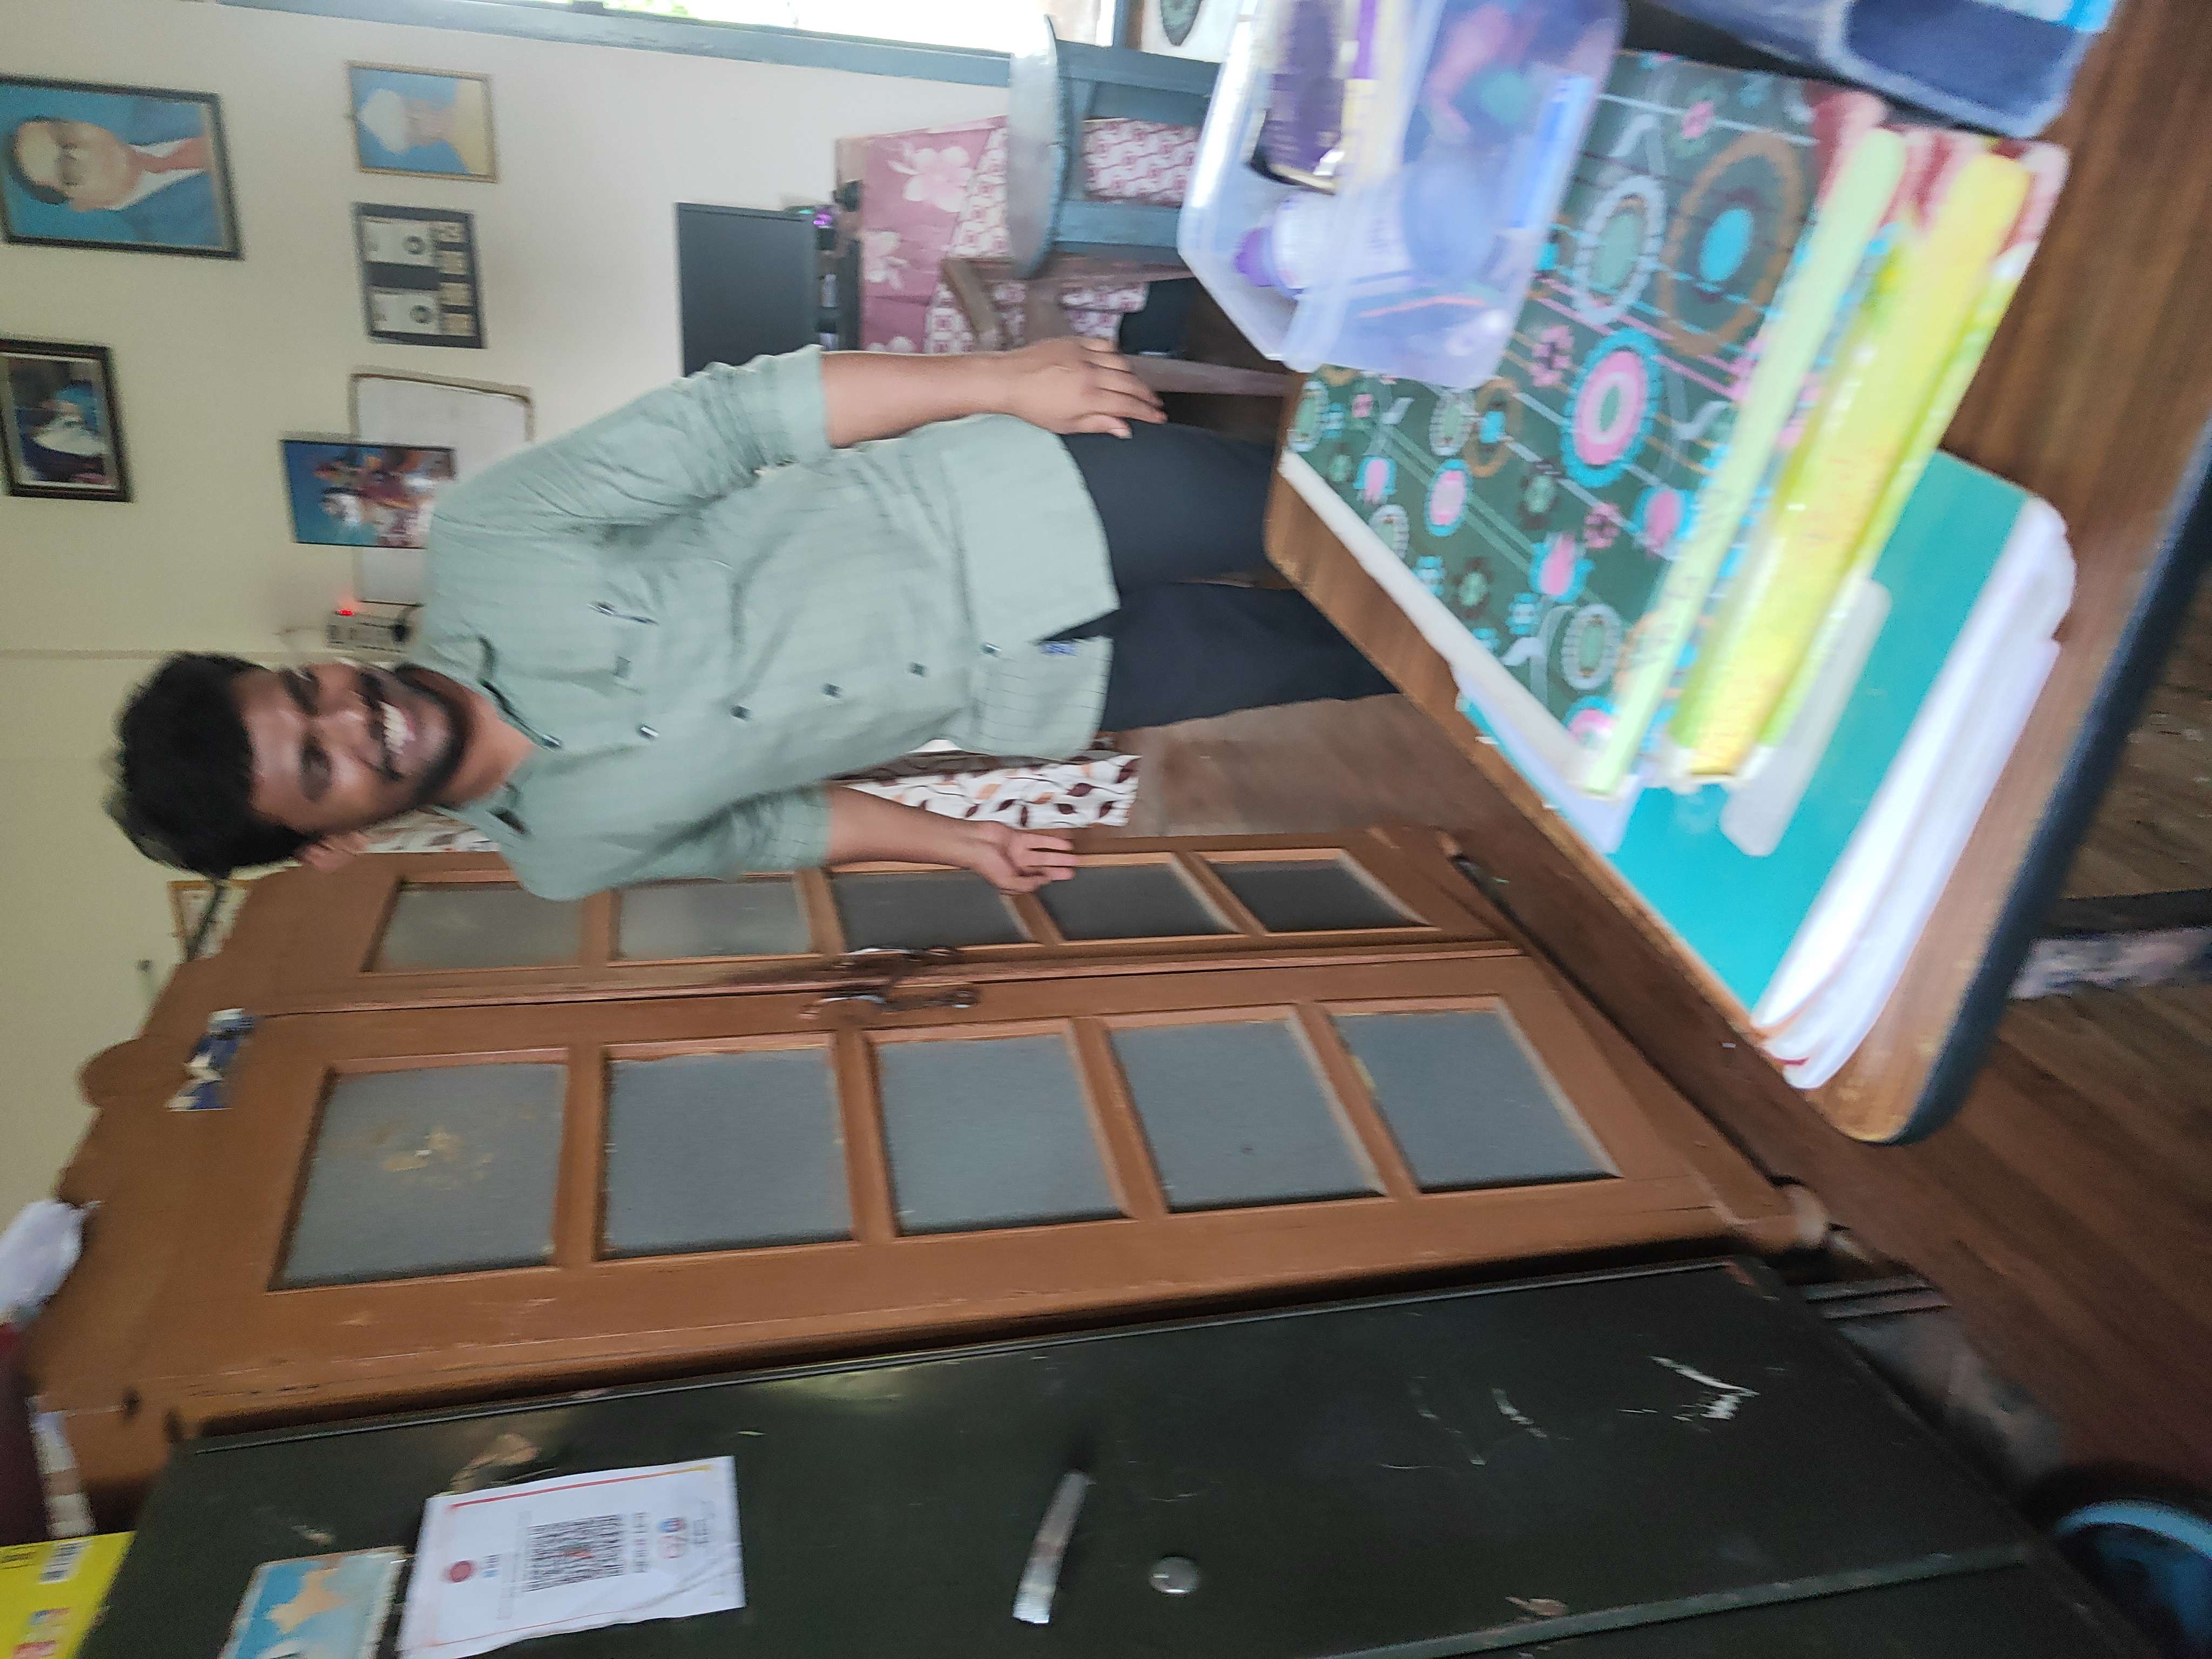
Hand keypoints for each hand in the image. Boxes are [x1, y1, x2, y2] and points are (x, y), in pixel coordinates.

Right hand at [957, 823, 1079, 892]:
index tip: (1061, 878)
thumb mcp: (1007, 882)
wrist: (974, 842)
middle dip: (1058, 870)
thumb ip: (1026, 884)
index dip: (1048, 880)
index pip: (1035, 882)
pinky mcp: (1020, 838)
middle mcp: (1018, 867)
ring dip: (1058, 857)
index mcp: (1013, 879)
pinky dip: (1052, 843)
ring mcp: (1019, 852)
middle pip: (1042, 869)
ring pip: (1043, 855)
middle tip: (1073, 871)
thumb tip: (1043, 882)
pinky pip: (1039, 841)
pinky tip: (1065, 845)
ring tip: (1074, 858)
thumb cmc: (985, 864)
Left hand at [997, 336, 1165, 437]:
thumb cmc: (1033, 406)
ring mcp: (1084, 355)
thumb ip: (1099, 424)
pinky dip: (1116, 354)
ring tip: (1137, 387)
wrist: (1008, 379)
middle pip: (1131, 383)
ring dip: (1134, 376)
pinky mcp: (1076, 341)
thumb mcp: (1066, 425)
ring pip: (1122, 363)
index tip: (1159, 418)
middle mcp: (1091, 373)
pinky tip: (1117, 363)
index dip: (1147, 412)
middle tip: (1155, 404)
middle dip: (1147, 396)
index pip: (1129, 405)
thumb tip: (1125, 429)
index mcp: (1089, 397)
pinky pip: (1105, 345)